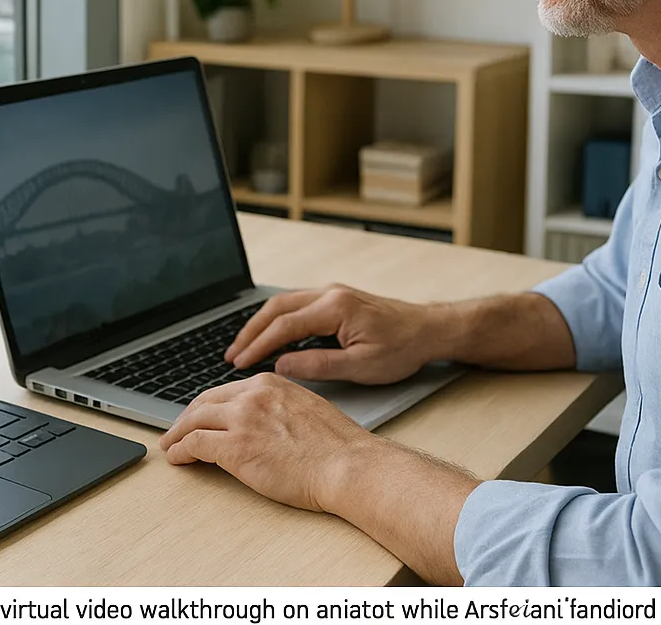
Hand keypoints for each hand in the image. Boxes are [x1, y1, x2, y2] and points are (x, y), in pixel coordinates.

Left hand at [160, 374, 379, 512]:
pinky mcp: (235, 447)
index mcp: (270, 384)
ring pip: (194, 420)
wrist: (349, 465)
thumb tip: (265, 422)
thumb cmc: (338, 448)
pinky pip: (195, 444)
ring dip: (177, 434)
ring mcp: (242, 420)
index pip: (226, 390)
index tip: (200, 416)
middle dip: (186, 417)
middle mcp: (252, 395)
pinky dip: (180, 451)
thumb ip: (280, 408)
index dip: (207, 406)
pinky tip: (178, 459)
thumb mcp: (306, 409)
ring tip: (170, 446)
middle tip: (177, 430)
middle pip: (204, 402)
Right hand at [225, 284, 445, 384]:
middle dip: (250, 332)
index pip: (285, 325)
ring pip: (283, 303)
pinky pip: (296, 305)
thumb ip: (318, 365)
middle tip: (231, 355)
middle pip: (276, 307)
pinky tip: (270, 338)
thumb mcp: (361, 366)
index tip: (240, 363)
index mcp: (335, 308)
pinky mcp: (334, 299)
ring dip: (260, 324)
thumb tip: (281, 366)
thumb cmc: (402, 349)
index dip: (259, 345)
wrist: (428, 330)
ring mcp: (331, 293)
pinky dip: (276, 320)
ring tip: (243, 348)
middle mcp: (329, 294)